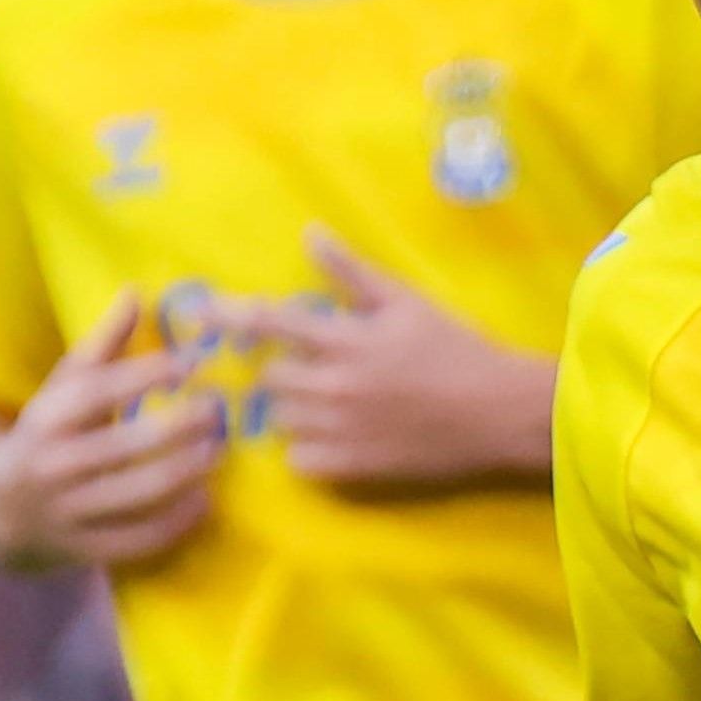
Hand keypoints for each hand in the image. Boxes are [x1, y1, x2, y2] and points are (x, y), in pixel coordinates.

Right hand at [0, 291, 218, 569]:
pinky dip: (178, 521)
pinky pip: (140, 539)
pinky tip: (206, 498)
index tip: (194, 361)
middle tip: (219, 410)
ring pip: (139, 493)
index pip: (98, 391)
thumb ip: (102, 345)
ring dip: (188, 471)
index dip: (148, 374)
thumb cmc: (44, 432)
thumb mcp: (61, 388)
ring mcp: (66, 512)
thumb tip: (137, 291)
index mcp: (44, 418)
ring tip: (220, 451)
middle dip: (180, 426)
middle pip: (126, 444)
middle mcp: (52, 465)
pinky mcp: (83, 550)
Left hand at [252, 227, 554, 486]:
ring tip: (332, 401)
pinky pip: (300, 460)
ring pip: (284, 419)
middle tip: (319, 366)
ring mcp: (341, 430)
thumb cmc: (458, 350)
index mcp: (347, 340)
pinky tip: (337, 436)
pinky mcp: (353, 467)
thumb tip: (310, 234)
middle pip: (272, 377)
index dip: (231, 315)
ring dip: (298, 407)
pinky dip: (308, 449)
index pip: (270, 323)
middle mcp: (335, 386)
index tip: (200, 314)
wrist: (501, 413)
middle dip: (287, 369)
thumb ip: (353, 272)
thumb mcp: (407, 302)